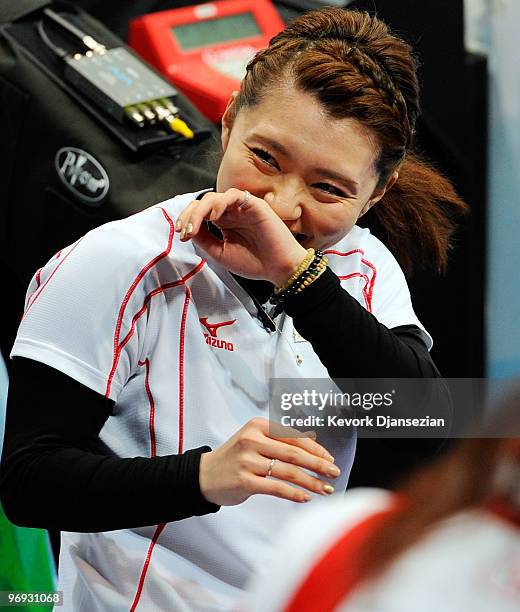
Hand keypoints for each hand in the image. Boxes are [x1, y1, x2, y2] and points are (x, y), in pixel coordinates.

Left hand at [175, 188, 307, 285]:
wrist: (279, 269)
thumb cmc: (255, 263)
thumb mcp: (221, 253)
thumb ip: (205, 240)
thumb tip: (188, 229)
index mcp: (225, 223)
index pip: (200, 213)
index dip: (188, 220)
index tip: (182, 234)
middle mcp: (232, 213)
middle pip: (203, 202)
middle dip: (189, 215)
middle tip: (184, 230)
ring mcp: (242, 208)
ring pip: (214, 197)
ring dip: (200, 210)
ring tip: (195, 226)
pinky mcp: (254, 204)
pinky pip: (233, 195)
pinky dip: (220, 204)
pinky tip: (215, 218)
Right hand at [198, 417, 340, 505]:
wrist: (204, 475)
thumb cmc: (234, 457)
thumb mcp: (254, 440)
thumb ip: (280, 439)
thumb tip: (312, 440)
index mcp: (258, 425)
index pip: (293, 436)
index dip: (315, 448)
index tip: (330, 459)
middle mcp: (252, 440)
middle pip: (294, 453)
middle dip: (318, 464)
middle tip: (335, 473)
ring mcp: (247, 461)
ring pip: (288, 471)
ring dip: (311, 481)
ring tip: (326, 489)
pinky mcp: (244, 481)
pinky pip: (276, 487)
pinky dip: (294, 493)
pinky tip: (306, 498)